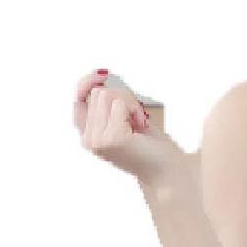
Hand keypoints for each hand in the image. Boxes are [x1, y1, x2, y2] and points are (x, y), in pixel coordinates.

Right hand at [73, 68, 185, 186]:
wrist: (168, 172)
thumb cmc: (150, 146)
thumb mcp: (124, 120)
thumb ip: (107, 102)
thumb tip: (99, 74)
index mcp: (89, 137)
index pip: (79, 99)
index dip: (88, 83)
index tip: (104, 75)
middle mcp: (89, 140)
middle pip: (96, 93)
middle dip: (121, 98)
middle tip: (137, 119)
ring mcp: (98, 140)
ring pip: (106, 94)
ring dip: (129, 103)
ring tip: (139, 124)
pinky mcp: (112, 138)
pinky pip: (120, 102)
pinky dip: (134, 109)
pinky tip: (142, 126)